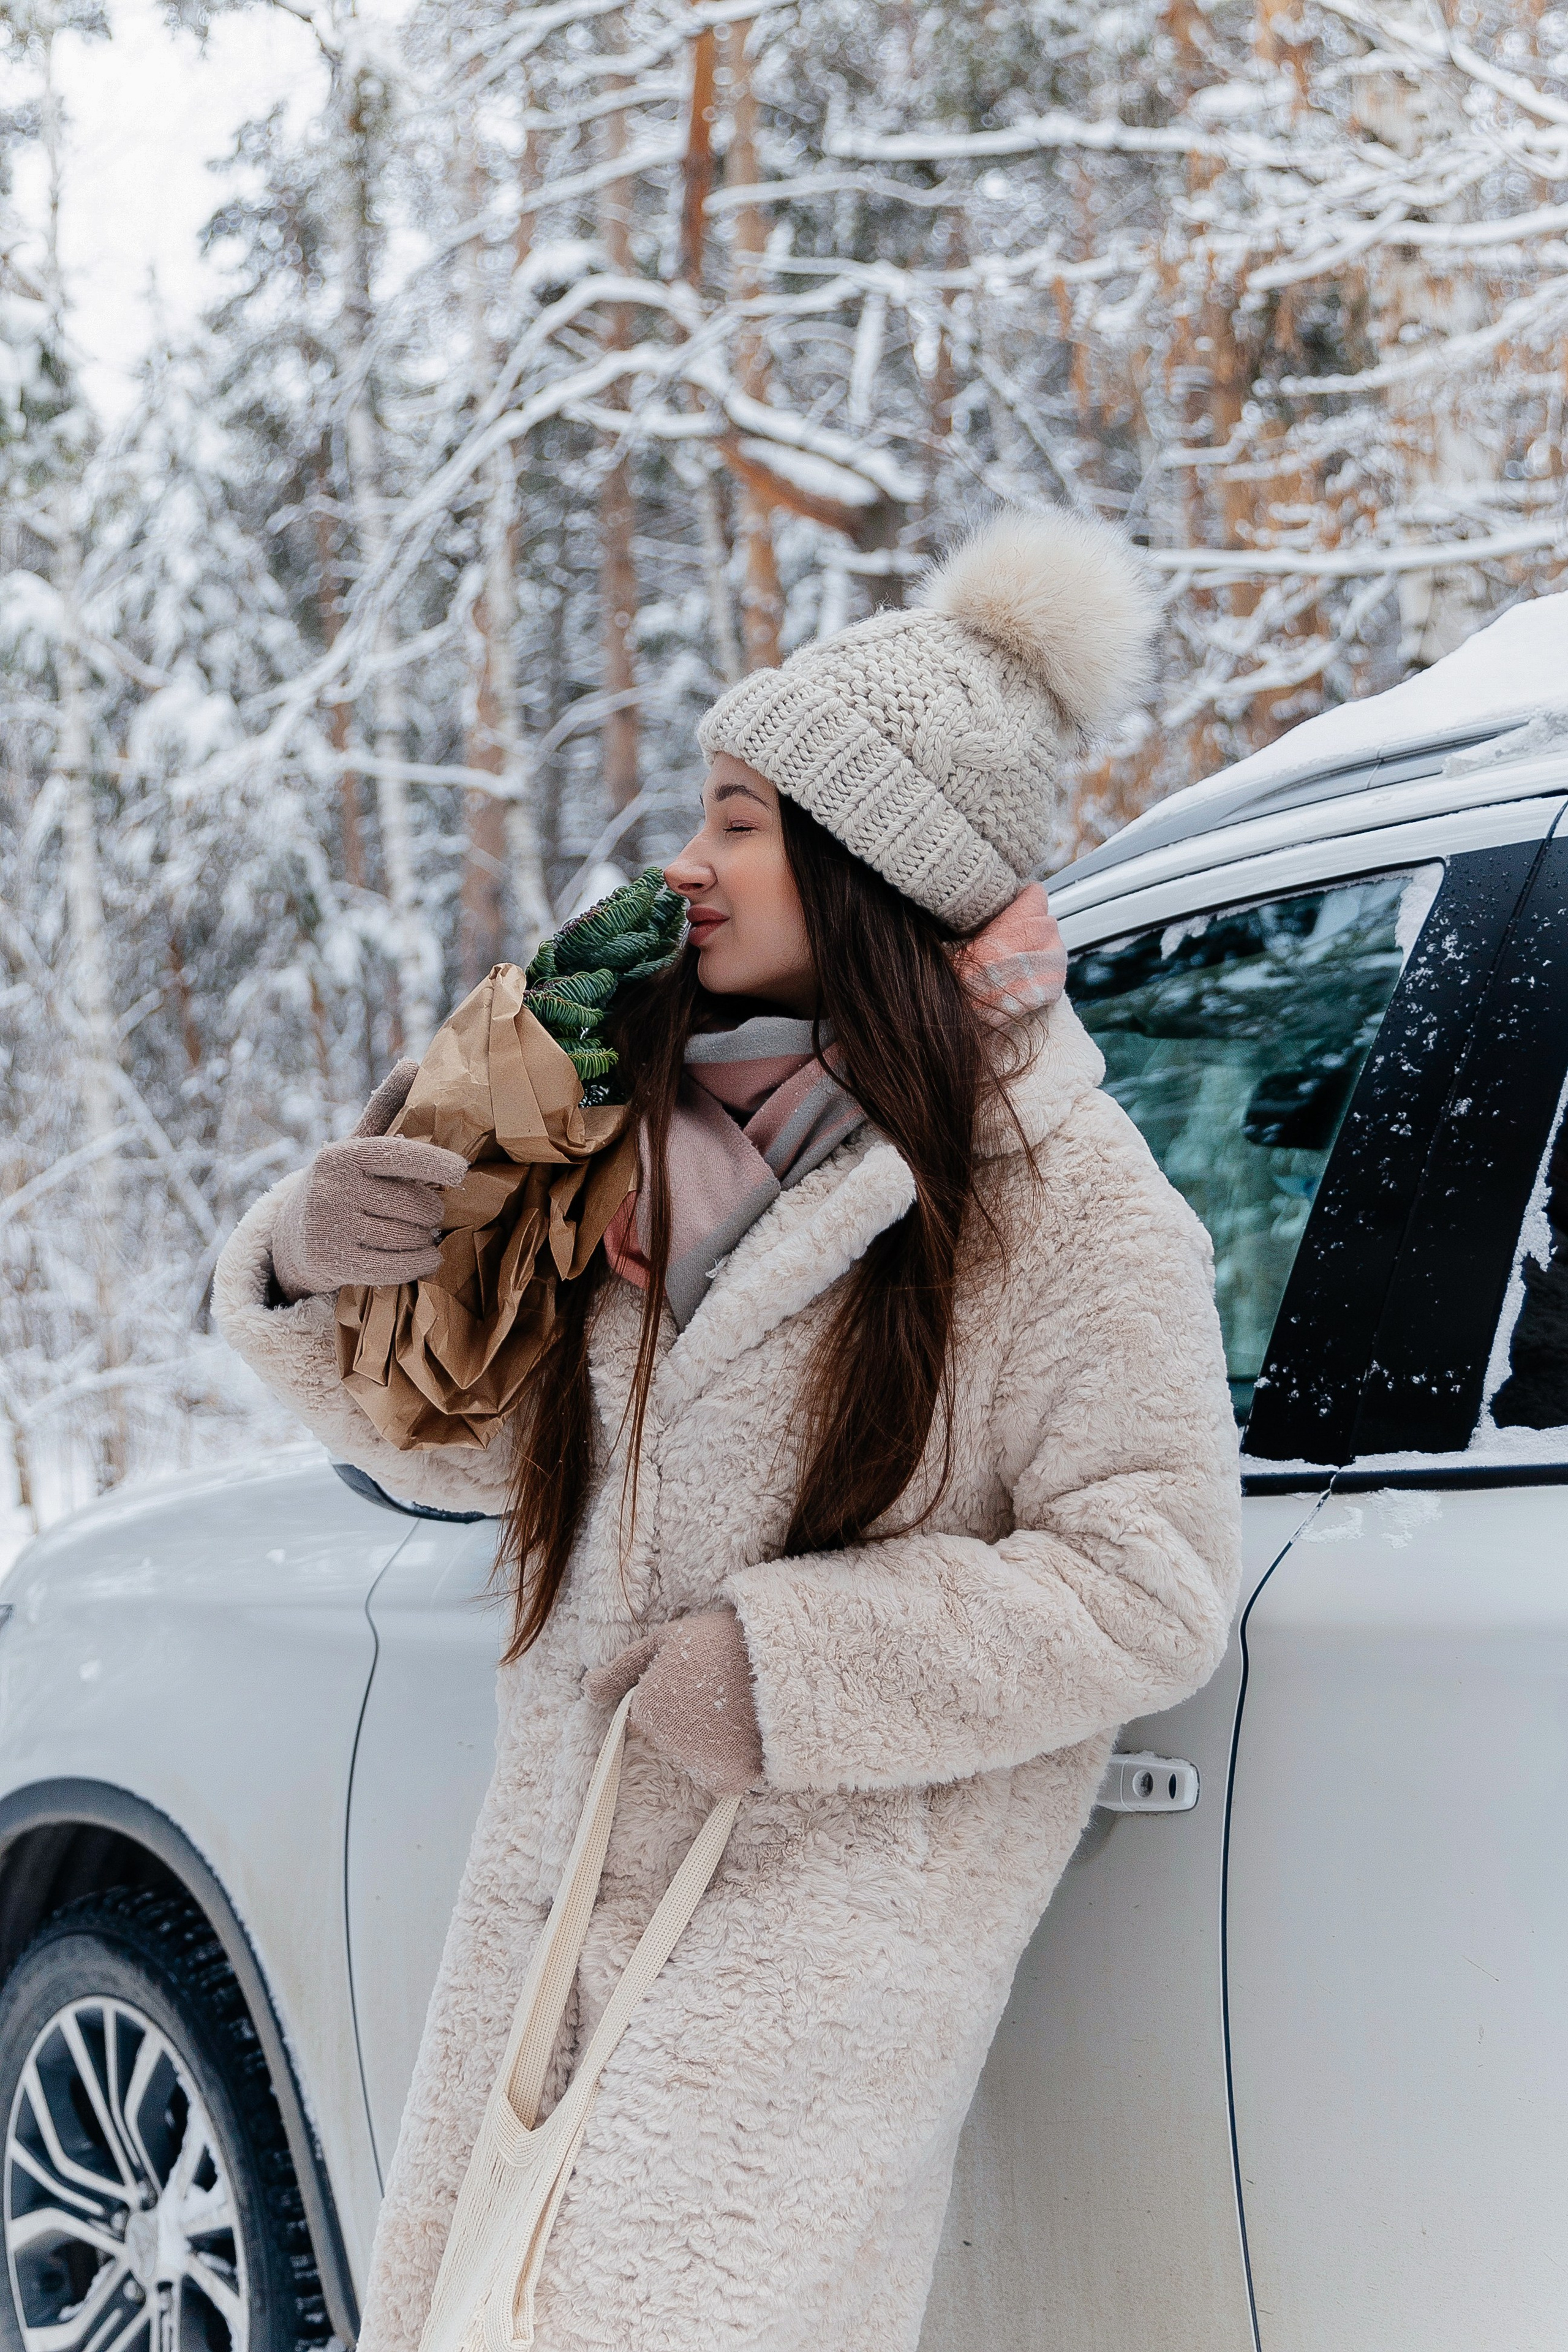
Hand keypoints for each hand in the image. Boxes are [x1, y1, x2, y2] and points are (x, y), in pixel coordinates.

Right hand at [270, 1060, 467, 1301]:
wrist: (291, 1239)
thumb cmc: (340, 1185)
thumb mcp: (355, 1145)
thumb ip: (385, 1107)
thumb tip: (414, 1061)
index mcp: (343, 1155)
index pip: (399, 1155)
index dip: (436, 1163)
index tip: (461, 1171)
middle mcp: (333, 1188)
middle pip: (414, 1203)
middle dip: (432, 1211)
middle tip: (431, 1212)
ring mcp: (331, 1227)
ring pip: (408, 1237)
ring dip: (426, 1239)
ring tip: (424, 1234)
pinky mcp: (334, 1262)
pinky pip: (395, 1267)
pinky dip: (419, 1264)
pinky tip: (427, 1258)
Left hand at [584, 1608, 763, 1795]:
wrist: (781, 1661)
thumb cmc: (719, 1642)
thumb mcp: (664, 1640)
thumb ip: (620, 1669)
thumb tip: (587, 1690)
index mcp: (647, 1709)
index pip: (648, 1714)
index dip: (672, 1694)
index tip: (695, 1676)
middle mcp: (667, 1744)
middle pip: (671, 1738)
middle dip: (688, 1719)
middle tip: (718, 1689)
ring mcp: (698, 1765)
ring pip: (696, 1758)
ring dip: (711, 1740)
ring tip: (737, 1707)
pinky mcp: (729, 1782)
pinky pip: (723, 1777)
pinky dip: (733, 1761)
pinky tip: (747, 1733)